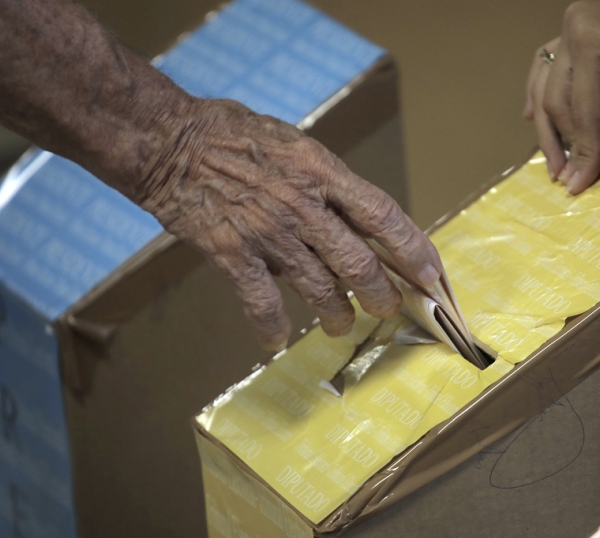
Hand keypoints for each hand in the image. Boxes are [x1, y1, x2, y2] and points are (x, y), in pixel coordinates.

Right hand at [137, 98, 443, 351]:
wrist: (169, 141)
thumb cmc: (231, 135)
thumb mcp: (294, 143)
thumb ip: (325, 181)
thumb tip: (358, 216)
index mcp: (321, 170)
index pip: (381, 215)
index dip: (412, 248)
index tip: (430, 273)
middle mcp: (301, 203)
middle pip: (358, 262)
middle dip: (381, 293)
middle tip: (388, 307)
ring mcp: (268, 231)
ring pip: (319, 287)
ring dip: (336, 313)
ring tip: (342, 324)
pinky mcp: (232, 252)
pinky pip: (262, 301)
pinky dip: (272, 327)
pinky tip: (276, 340)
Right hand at [525, 0, 599, 192]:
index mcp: (591, 39)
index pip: (582, 111)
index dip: (583, 154)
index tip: (578, 188)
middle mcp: (573, 26)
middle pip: (555, 99)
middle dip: (562, 143)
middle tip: (564, 179)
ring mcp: (573, 23)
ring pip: (547, 83)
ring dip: (549, 124)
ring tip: (555, 160)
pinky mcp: (579, 25)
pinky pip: (549, 62)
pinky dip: (543, 90)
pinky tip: (534, 115)